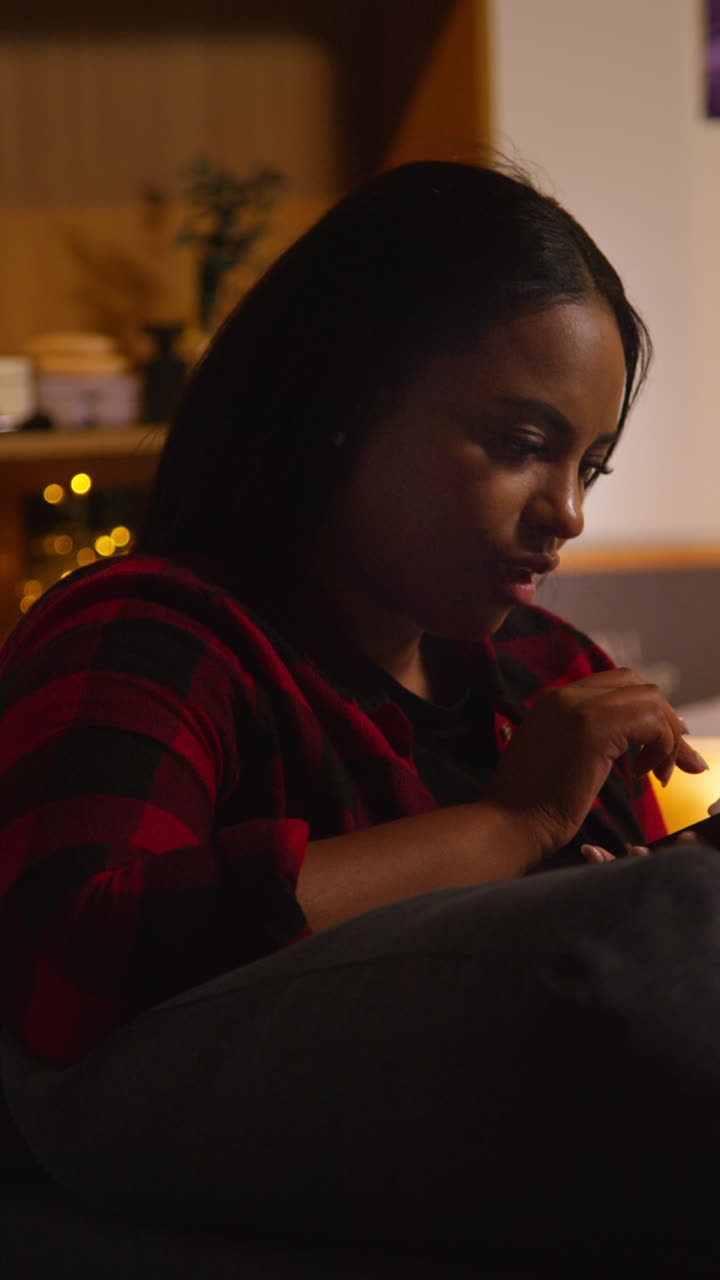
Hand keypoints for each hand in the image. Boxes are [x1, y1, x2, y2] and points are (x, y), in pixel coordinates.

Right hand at [484, 667, 707, 860]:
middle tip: (669, 758)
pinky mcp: (594, 728)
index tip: (657, 743)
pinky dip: (662, 747)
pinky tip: (646, 775)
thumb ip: (586, 737)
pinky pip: (652, 722)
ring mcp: (580, 708)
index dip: (644, 710)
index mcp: (555, 699)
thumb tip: (628, 739)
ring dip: (666, 736)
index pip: (616, 684)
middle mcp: (567, 694)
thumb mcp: (559, 755)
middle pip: (637, 684)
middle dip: (663, 719)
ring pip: (650, 700)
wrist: (510, 823)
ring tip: (658, 772)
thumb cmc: (532, 803)